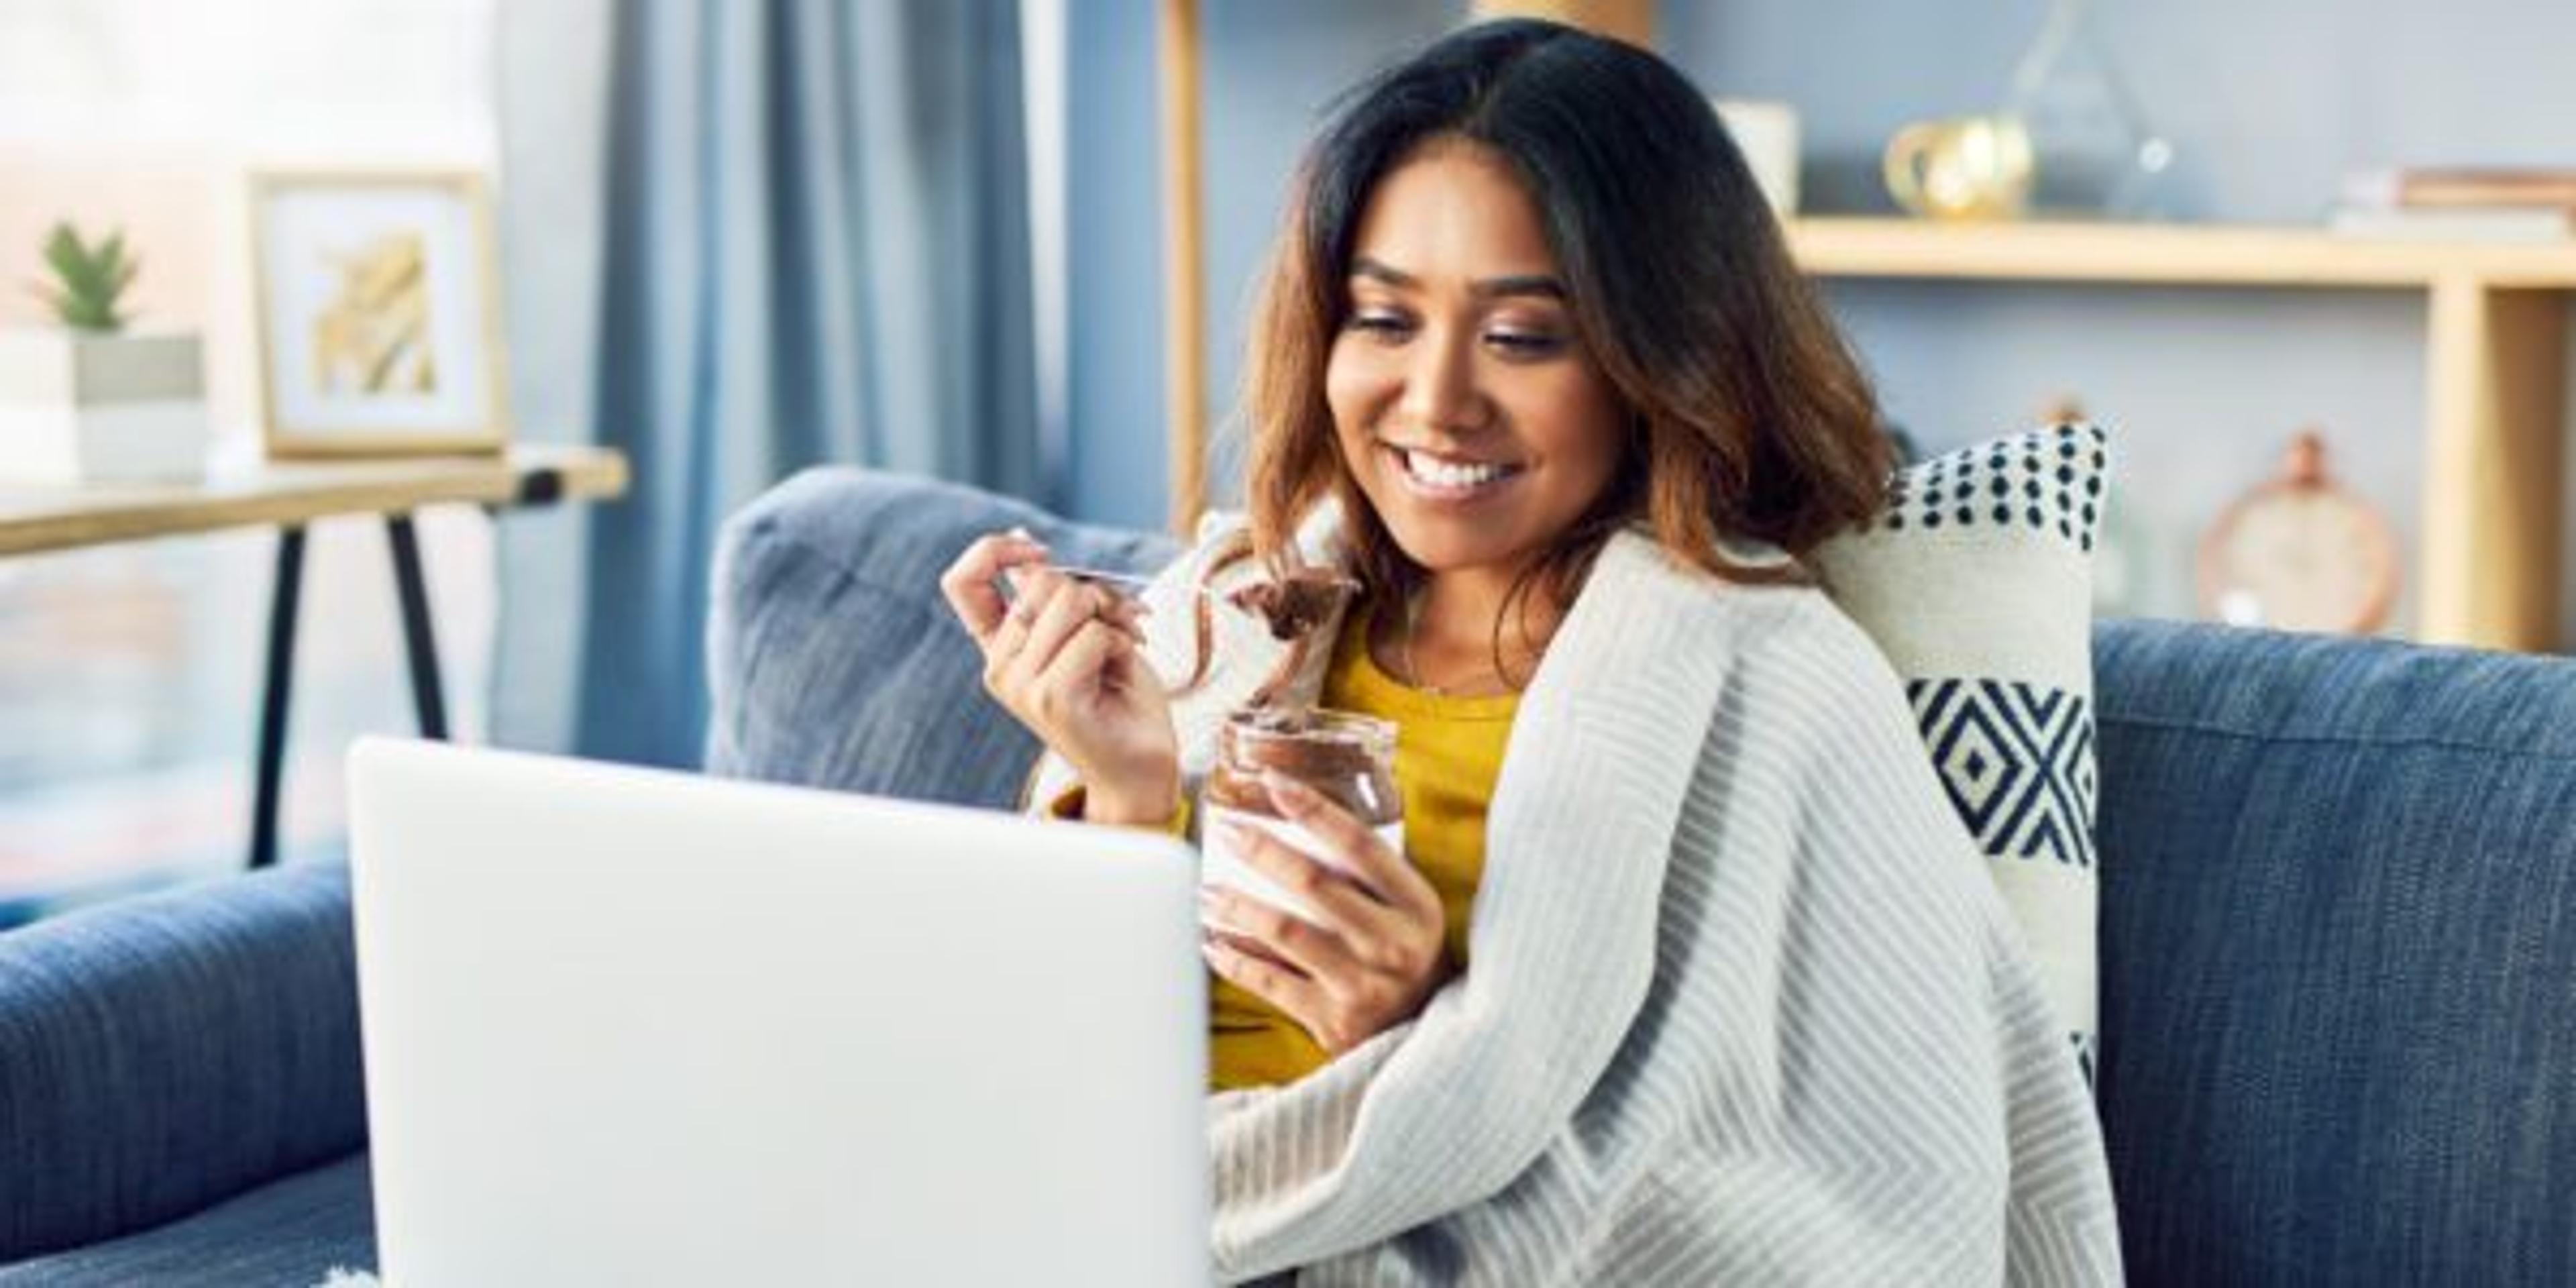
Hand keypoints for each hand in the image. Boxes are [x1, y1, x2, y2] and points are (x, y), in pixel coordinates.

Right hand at [939, 528, 1179, 824]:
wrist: (1140, 769)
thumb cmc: (1117, 700)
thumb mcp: (1082, 633)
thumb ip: (1052, 598)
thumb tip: (1026, 548)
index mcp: (999, 648)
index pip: (961, 582)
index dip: (994, 550)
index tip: (1039, 552)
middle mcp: (1000, 667)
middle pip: (1042, 582)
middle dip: (1095, 590)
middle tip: (1122, 621)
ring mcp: (1021, 685)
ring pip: (1072, 601)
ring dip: (1114, 616)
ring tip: (1125, 646)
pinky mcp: (1051, 698)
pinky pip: (1093, 635)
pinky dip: (1121, 643)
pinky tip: (1121, 671)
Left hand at [1201, 772, 1449, 1054]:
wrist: (1425, 1035)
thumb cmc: (1406, 956)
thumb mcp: (1409, 911)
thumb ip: (1370, 874)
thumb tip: (1299, 817)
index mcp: (1416, 907)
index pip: (1361, 846)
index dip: (1315, 810)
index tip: (1275, 783)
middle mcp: (1392, 944)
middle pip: (1314, 883)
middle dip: (1263, 850)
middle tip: (1228, 831)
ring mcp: (1361, 985)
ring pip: (1285, 931)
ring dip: (1237, 905)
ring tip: (1206, 889)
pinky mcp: (1332, 1020)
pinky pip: (1270, 981)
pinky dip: (1235, 959)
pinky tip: (1211, 942)